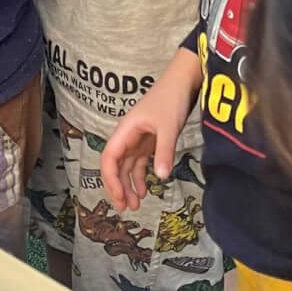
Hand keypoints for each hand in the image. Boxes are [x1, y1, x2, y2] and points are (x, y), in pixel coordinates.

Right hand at [99, 70, 193, 208]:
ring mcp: (137, 138)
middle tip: (126, 208)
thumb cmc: (171, 99)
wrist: (182, 82)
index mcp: (125, 131)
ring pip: (127, 166)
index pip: (109, 159)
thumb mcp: (168, 127)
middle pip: (115, 166)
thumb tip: (161, 177)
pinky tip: (146, 189)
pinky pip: (139, 162)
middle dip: (118, 187)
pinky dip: (140, 177)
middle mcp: (127, 136)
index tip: (119, 197)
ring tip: (136, 204)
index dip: (110, 180)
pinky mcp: (148, 140)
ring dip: (129, 185)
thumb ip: (164, 152)